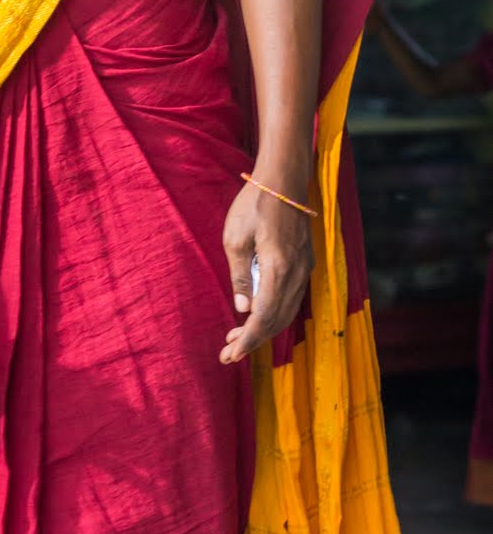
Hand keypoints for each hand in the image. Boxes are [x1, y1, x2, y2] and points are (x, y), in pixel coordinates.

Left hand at [219, 177, 313, 364]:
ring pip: (287, 311)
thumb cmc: (254, 205)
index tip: (231, 355)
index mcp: (279, 268)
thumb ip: (239, 276)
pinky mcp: (304, 263)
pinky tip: (255, 316)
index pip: (265, 316)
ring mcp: (304, 268)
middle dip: (253, 340)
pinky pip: (291, 298)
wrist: (283, 179)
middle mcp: (297, 273)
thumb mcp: (235, 240)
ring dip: (263, 329)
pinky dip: (274, 313)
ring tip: (236, 339)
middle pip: (278, 320)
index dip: (248, 339)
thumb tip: (243, 309)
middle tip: (228, 354)